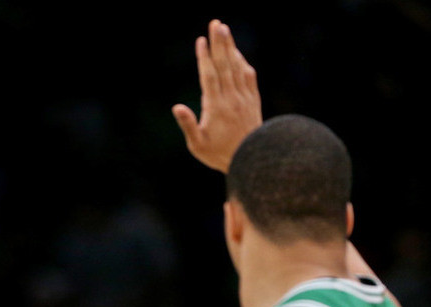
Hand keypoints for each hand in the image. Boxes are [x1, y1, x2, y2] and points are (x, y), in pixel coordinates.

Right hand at [171, 20, 261, 172]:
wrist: (252, 159)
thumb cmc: (219, 154)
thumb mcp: (197, 145)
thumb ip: (188, 124)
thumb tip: (177, 107)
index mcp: (216, 106)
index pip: (209, 76)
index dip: (204, 58)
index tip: (201, 41)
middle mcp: (231, 98)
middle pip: (224, 65)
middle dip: (219, 43)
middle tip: (216, 24)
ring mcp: (244, 98)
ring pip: (236, 67)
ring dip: (230, 47)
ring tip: (224, 30)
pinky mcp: (253, 101)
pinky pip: (248, 76)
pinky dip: (242, 62)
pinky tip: (237, 54)